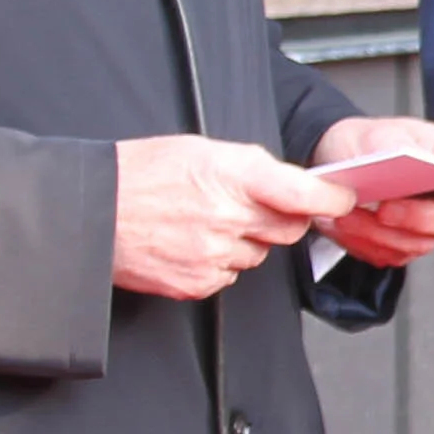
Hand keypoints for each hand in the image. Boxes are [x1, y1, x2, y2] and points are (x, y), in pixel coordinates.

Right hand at [112, 133, 348, 300]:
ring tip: (203, 222)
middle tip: (247, 205)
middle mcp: (229, 217)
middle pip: (288, 229)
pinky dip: (218, 262)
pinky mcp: (199, 283)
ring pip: (257, 254)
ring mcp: (214, 255)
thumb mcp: (202, 150)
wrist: (92, 211)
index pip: (304, 192)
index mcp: (234, 175)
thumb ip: (252, 169)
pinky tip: (190, 242)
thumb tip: (291, 185)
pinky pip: (229, 275)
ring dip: (244, 241)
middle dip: (279, 218)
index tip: (341, 198)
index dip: (330, 198)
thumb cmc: (141, 173)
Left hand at [303, 114, 433, 269]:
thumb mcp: (380, 134)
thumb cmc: (363, 143)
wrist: (330, 162)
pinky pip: (392, 256)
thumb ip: (407, 146)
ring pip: (423, 245)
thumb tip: (425, 160)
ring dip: (381, 232)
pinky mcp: (402, 246)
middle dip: (421, 218)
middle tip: (385, 206)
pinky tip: (348, 221)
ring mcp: (428, 226)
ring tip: (350, 210)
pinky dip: (365, 241)